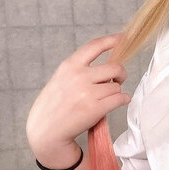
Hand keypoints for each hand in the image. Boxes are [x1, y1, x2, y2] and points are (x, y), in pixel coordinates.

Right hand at [26, 34, 130, 153]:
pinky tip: (119, 102)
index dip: (112, 40)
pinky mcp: (95, 109)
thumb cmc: (54, 106)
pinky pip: (120, 99)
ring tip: (108, 98)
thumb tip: (106, 65)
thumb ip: (79, 70)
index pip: (95, 46)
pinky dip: (123, 100)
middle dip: (121, 74)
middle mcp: (79, 76)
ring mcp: (87, 93)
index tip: (123, 38)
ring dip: (117, 91)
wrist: (45, 131)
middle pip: (115, 67)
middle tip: (118, 80)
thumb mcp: (61, 79)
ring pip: (117, 86)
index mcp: (69, 66)